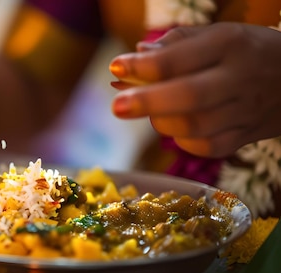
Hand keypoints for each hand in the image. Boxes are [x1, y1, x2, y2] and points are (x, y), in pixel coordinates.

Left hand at [109, 23, 280, 157]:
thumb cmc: (245, 51)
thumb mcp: (217, 34)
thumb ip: (176, 43)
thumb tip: (137, 54)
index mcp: (229, 44)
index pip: (180, 58)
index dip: (143, 66)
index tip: (116, 66)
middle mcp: (240, 77)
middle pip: (189, 96)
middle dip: (147, 102)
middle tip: (117, 107)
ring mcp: (246, 110)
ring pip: (195, 126)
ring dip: (162, 121)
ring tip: (151, 111)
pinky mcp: (247, 136)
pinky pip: (208, 147)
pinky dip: (183, 141)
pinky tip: (175, 128)